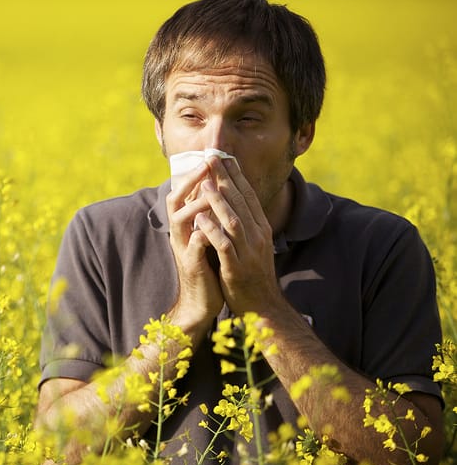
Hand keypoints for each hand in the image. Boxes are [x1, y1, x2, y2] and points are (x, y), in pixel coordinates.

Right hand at [165, 163, 224, 326]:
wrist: (202, 301)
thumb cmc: (209, 267)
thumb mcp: (208, 236)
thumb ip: (208, 216)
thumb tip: (216, 190)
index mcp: (186, 225)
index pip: (185, 192)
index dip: (196, 173)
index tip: (212, 156)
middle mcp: (180, 232)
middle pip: (176, 199)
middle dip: (190, 180)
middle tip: (206, 163)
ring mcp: (183, 248)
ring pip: (181, 219)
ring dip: (196, 204)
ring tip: (211, 191)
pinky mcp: (192, 265)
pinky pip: (194, 246)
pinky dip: (202, 234)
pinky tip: (213, 225)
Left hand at [195, 157, 280, 314]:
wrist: (262, 307)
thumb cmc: (252, 275)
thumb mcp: (252, 245)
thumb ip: (245, 225)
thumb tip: (234, 202)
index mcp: (261, 229)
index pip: (249, 196)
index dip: (236, 175)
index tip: (224, 156)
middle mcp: (258, 237)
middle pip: (241, 202)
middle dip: (226, 179)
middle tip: (213, 157)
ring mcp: (248, 252)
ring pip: (233, 221)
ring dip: (219, 201)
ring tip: (206, 182)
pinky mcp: (236, 269)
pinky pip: (224, 246)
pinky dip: (213, 231)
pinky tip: (201, 219)